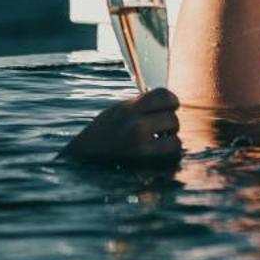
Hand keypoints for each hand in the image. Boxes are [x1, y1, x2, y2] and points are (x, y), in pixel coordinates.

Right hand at [61, 88, 181, 163]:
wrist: (84, 159)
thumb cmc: (105, 132)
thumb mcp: (119, 111)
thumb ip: (142, 106)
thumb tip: (172, 103)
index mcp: (128, 109)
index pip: (164, 95)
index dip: (171, 102)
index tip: (169, 108)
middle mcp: (135, 125)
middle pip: (172, 119)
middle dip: (168, 126)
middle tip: (158, 131)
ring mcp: (140, 146)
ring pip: (176, 140)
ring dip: (170, 142)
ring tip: (157, 143)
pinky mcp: (143, 163)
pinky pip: (170, 156)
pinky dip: (167, 156)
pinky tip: (156, 154)